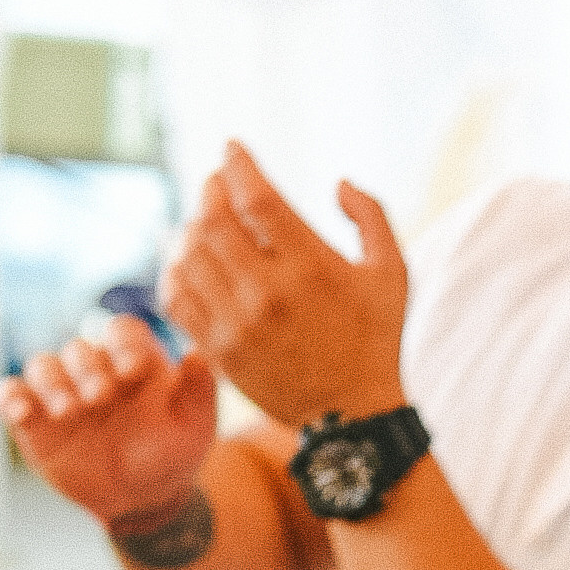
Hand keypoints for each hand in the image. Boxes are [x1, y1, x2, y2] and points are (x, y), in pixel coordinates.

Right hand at [0, 319, 217, 528]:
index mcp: (132, 361)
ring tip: (69, 410)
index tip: (134, 369)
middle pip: (80, 349)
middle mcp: (93, 369)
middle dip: (88, 368)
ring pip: (43, 366)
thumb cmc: (171, 456)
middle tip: (100, 396)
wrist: (143, 499)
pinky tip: (22, 412)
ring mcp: (61, 389)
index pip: (122, 332)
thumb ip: (200, 391)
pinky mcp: (33, 416)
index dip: (125, 344)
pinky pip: (10, 395)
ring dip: (52, 383)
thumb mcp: (195, 427)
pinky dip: (11, 399)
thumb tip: (197, 356)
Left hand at [159, 143, 407, 425]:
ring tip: (204, 225)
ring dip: (190, 229)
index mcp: (311, 267)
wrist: (356, 419)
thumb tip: (336, 183)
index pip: (255, 195)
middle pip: (212, 219)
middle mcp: (269, 294)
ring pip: (188, 255)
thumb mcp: (393, 274)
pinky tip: (190, 264)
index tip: (233, 150)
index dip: (237, 163)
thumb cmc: (377, 341)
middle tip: (217, 186)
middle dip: (210, 190)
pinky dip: (176, 272)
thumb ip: (371, 216)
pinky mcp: (221, 352)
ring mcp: (239, 325)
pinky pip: (177, 298)